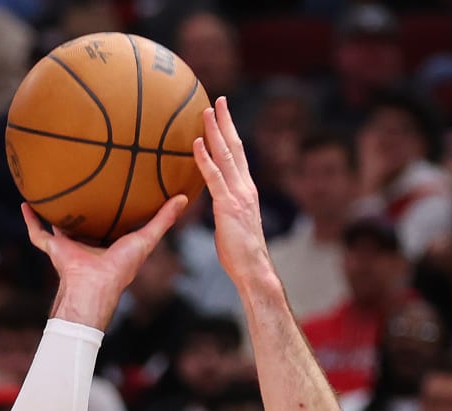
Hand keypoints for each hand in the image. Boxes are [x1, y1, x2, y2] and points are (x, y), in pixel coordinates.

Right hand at [21, 194, 186, 328]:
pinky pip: (38, 233)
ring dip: (54, 211)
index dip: (114, 207)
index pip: (112, 221)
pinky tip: (25, 203)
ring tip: (49, 190)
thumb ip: (163, 219)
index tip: (116, 187)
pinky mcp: (53, 249)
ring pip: (59, 226)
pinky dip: (30, 220)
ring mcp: (68, 247)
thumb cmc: (121, 268)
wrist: (94, 287)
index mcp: (109, 242)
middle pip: (84, 222)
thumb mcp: (146, 238)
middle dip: (83, 208)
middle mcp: (88, 243)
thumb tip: (185, 197)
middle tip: (82, 184)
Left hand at [193, 97, 274, 289]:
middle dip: (226, 122)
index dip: (231, 133)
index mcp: (246, 190)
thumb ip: (223, 207)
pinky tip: (196, 143)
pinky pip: (214, 177)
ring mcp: (238, 195)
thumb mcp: (231, 224)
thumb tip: (212, 202)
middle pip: (235, 147)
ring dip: (215, 132)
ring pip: (226, 156)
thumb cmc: (241, 253)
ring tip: (206, 111)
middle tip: (219, 100)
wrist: (254, 269)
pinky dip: (205, 158)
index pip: (239, 156)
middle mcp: (245, 187)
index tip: (225, 115)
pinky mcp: (228, 206)